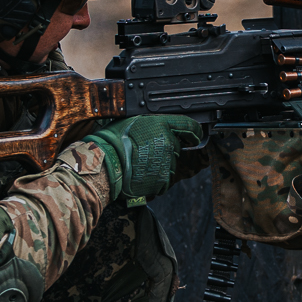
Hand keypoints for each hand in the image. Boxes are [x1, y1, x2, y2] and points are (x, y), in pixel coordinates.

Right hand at [81, 115, 203, 202]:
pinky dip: (155, 179)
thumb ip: (151, 123)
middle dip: (165, 149)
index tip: (196, 136)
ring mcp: (166, 162)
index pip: (188, 125)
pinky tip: (141, 174)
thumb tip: (159, 126)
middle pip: (176, 147)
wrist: (105, 165)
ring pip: (170, 164)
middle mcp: (167, 142)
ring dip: (159, 165)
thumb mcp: (132, 121)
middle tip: (144, 151)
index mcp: (161, 125)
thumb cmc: (113, 141)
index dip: (195, 131)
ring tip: (139, 164)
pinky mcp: (162, 179)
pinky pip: (164, 179)